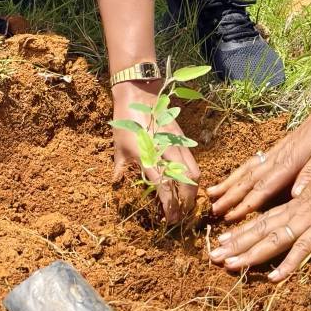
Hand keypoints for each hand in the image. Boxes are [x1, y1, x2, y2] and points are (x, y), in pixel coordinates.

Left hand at [112, 92, 200, 223]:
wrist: (140, 92)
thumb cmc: (127, 120)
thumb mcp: (119, 146)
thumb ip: (120, 168)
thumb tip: (116, 184)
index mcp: (149, 154)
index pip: (164, 185)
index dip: (168, 204)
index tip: (168, 218)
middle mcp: (167, 151)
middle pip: (186, 182)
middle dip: (185, 203)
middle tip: (178, 217)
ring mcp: (178, 144)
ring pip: (194, 172)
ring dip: (192, 191)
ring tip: (185, 204)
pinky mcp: (183, 138)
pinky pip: (193, 162)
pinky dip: (192, 177)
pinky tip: (186, 185)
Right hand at [208, 93, 310, 222]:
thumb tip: (296, 195)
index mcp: (290, 161)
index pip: (264, 187)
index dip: (246, 203)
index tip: (230, 216)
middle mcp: (278, 156)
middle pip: (249, 179)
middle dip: (230, 196)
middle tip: (212, 209)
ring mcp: (277, 151)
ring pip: (248, 169)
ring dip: (229, 183)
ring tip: (212, 193)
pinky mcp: (279, 148)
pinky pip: (254, 162)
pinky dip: (240, 172)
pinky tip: (233, 178)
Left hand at [209, 149, 310, 281]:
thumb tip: (299, 198)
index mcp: (296, 203)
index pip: (264, 220)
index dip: (242, 231)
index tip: (222, 241)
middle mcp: (296, 212)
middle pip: (260, 230)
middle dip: (235, 245)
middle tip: (212, 258)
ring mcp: (308, 219)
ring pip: (273, 239)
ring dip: (250, 254)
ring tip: (228, 265)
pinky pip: (303, 248)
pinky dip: (288, 263)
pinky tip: (274, 278)